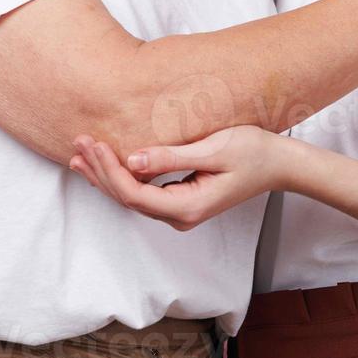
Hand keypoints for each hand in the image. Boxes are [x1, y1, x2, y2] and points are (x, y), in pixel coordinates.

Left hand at [69, 127, 288, 230]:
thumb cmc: (253, 152)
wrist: (279, 164)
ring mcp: (180, 210)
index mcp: (187, 206)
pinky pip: (143, 192)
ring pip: (132, 197)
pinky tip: (105, 164)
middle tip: (78, 142)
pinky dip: (121, 176)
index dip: (110, 170)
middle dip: (100, 171)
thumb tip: (133, 159)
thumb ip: (171, 157)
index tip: (95, 143)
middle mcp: (180, 215)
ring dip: (105, 175)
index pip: (135, 194)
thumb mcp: (213, 149)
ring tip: (79, 155)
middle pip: (127, 199)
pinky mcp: (181, 199)